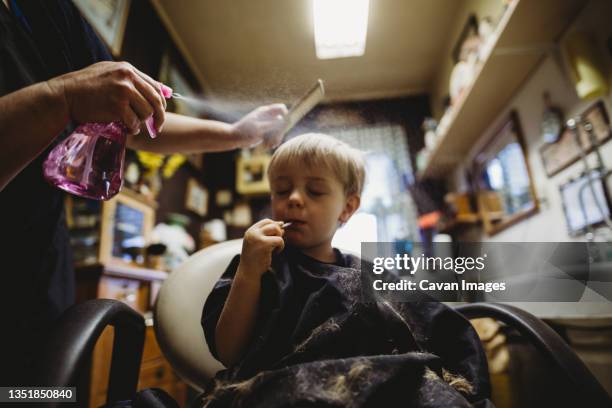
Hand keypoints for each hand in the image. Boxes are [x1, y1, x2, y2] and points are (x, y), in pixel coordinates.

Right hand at [47, 61, 166, 134]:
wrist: (64, 95)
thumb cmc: (85, 87)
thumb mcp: (108, 74)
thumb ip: (131, 80)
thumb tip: (160, 88)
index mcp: (127, 69)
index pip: (155, 87)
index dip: (161, 102)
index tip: (159, 113)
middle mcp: (128, 77)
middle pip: (156, 100)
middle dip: (159, 116)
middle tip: (157, 127)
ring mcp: (123, 91)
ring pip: (146, 112)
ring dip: (142, 123)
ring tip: (133, 125)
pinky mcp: (117, 106)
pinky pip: (134, 121)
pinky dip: (133, 128)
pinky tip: (127, 129)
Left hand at [231, 104, 287, 148]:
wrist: (234, 138)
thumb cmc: (244, 131)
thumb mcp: (258, 128)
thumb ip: (270, 124)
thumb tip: (282, 119)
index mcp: (265, 112)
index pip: (281, 108)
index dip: (285, 115)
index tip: (283, 126)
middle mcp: (267, 117)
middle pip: (282, 121)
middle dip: (280, 131)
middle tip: (275, 140)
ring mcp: (266, 124)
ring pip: (279, 130)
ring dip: (277, 138)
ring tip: (269, 145)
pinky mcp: (265, 132)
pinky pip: (274, 136)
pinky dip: (273, 141)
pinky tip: (268, 146)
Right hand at [238, 219, 284, 278]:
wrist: (249, 272)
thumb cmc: (255, 258)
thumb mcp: (259, 243)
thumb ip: (268, 234)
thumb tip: (281, 224)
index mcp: (250, 231)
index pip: (266, 221)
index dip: (274, 226)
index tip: (277, 235)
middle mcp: (253, 232)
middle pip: (273, 224)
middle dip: (279, 233)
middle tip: (277, 243)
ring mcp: (258, 238)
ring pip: (277, 230)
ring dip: (279, 239)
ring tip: (275, 248)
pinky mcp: (264, 244)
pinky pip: (279, 240)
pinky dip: (281, 247)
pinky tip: (276, 253)